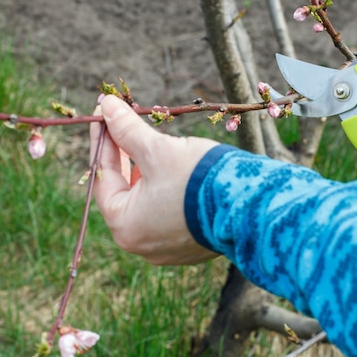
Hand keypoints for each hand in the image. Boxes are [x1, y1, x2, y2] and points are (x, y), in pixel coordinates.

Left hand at [89, 95, 219, 264]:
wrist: (253, 207)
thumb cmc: (198, 179)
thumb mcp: (158, 150)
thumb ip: (128, 130)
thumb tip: (107, 106)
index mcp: (125, 226)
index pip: (102, 176)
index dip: (103, 139)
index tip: (105, 112)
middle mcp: (142, 245)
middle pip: (124, 191)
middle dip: (125, 155)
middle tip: (125, 123)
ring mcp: (169, 249)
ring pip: (149, 202)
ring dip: (147, 171)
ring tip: (152, 143)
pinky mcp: (192, 245)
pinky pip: (170, 213)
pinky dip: (168, 190)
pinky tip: (176, 168)